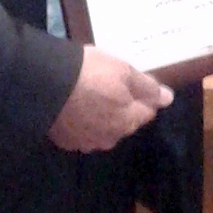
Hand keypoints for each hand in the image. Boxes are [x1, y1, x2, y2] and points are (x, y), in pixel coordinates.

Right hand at [47, 45, 171, 151]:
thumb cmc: (90, 73)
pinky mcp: (64, 140)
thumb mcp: (124, 71)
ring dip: (101, 116)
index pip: (146, 111)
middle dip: (122, 108)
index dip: (142, 96)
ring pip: (101, 129)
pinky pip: (80, 131)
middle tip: (108, 85)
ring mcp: (85, 142)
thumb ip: (147, 87)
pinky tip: (73, 106)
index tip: (131, 81)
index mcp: (128, 122)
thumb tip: (168, 99)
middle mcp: (110, 138)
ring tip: (89, 96)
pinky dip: (81, 121)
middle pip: (124, 122)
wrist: (44, 83)